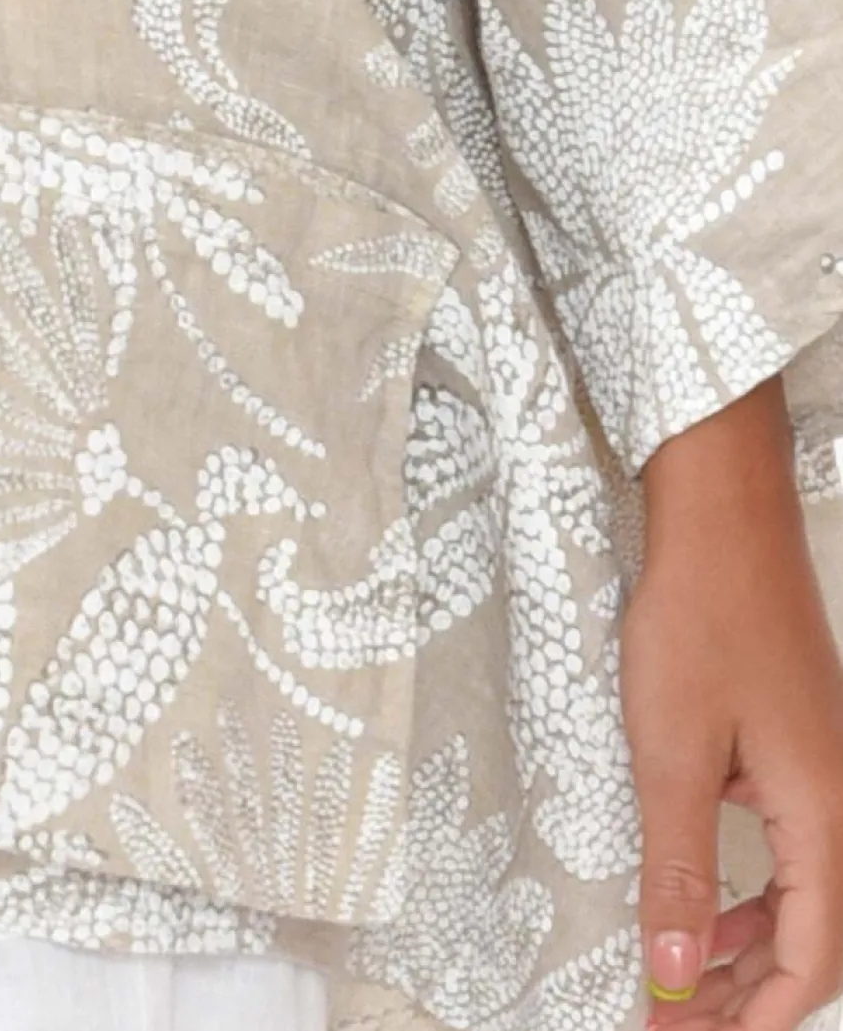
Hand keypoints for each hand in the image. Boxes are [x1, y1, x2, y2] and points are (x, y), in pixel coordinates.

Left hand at [620, 374, 842, 1029]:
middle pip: (814, 936)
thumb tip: (673, 969)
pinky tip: (698, 895)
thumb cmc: (697, 620)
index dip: (755, 1020)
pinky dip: (745, 890)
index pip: (813, 957)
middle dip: (746, 996)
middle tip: (673, 1024)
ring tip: (681, 979)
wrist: (722, 517)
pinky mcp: (795, 744)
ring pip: (801, 893)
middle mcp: (837, 799)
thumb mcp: (670, 750)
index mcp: (821, 812)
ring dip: (744, 947)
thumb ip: (677, 864)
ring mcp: (821, 768)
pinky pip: (786, 846)